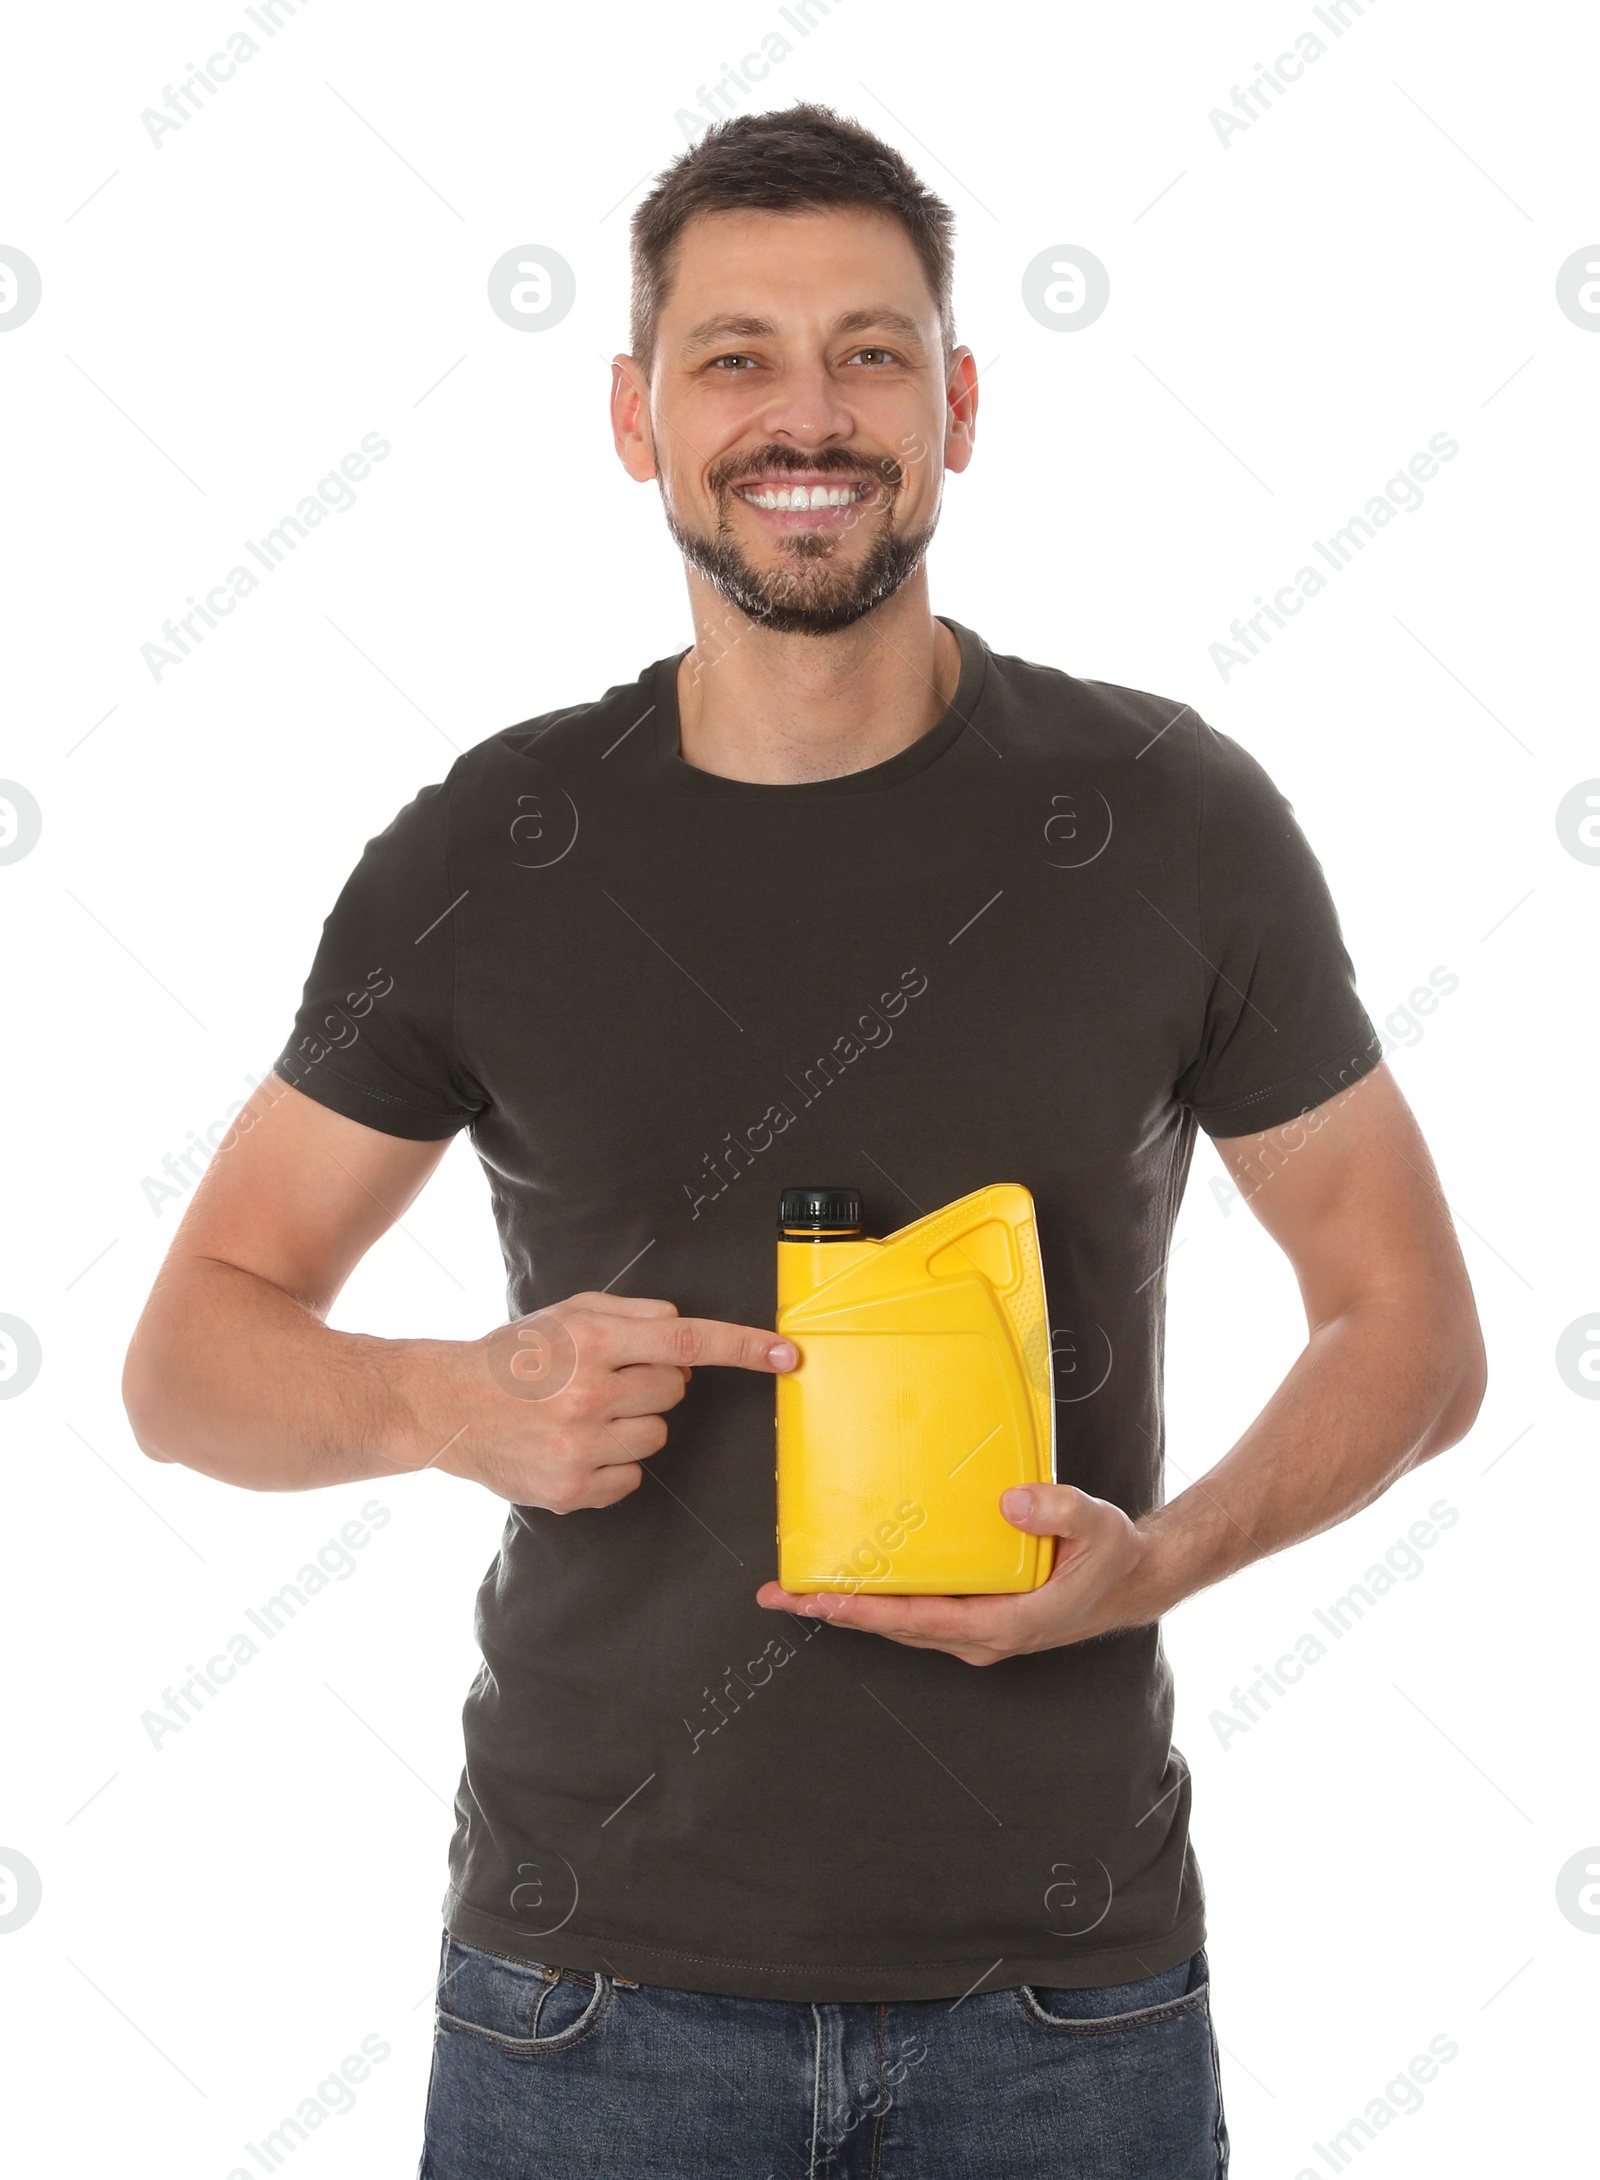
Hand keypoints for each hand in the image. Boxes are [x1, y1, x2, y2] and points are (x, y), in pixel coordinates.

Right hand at [412, 1293, 795, 1511]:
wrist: (446, 1407)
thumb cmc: (514, 1356)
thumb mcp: (569, 1312)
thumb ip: (633, 1315)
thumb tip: (684, 1332)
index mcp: (593, 1342)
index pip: (687, 1342)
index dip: (743, 1347)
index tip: (787, 1355)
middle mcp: (590, 1395)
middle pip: (676, 1391)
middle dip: (653, 1382)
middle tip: (605, 1380)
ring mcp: (581, 1447)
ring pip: (657, 1436)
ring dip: (634, 1424)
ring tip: (583, 1414)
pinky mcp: (572, 1490)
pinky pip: (632, 1478)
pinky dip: (614, 1464)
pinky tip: (574, 1446)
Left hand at [755, 1484, 1171, 1665]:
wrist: (1133, 1580)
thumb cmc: (1112, 1556)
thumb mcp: (1097, 1526)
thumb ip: (1058, 1511)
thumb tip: (1010, 1501)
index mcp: (1005, 1622)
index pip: (918, 1620)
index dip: (864, 1613)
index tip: (818, 1602)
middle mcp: (982, 1637)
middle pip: (895, 1629)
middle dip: (836, 1613)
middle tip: (780, 1596)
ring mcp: (977, 1633)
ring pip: (901, 1626)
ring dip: (850, 1611)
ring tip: (797, 1592)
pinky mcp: (977, 1620)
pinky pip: (917, 1615)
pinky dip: (879, 1604)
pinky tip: (853, 1585)